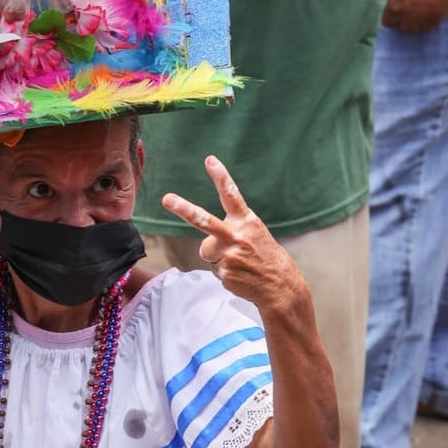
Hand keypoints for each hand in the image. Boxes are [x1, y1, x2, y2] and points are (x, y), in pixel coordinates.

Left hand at [161, 156, 306, 315]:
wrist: (281, 288)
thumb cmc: (265, 257)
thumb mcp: (254, 234)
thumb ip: (232, 231)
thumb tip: (207, 245)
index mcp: (247, 222)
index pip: (231, 195)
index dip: (220, 176)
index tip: (209, 160)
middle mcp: (236, 236)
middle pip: (204, 220)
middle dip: (183, 209)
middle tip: (166, 199)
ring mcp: (229, 256)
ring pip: (207, 251)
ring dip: (218, 257)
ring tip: (240, 263)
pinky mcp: (224, 273)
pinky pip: (214, 268)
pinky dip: (224, 271)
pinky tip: (240, 275)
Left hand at [383, 0, 447, 32]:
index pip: (377, 14)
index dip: (384, 10)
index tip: (388, 6)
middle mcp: (397, 10)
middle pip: (392, 23)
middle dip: (395, 17)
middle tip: (402, 8)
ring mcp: (416, 16)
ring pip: (409, 29)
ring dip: (410, 22)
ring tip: (414, 12)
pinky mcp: (433, 16)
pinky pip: (427, 27)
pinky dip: (426, 22)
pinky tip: (426, 13)